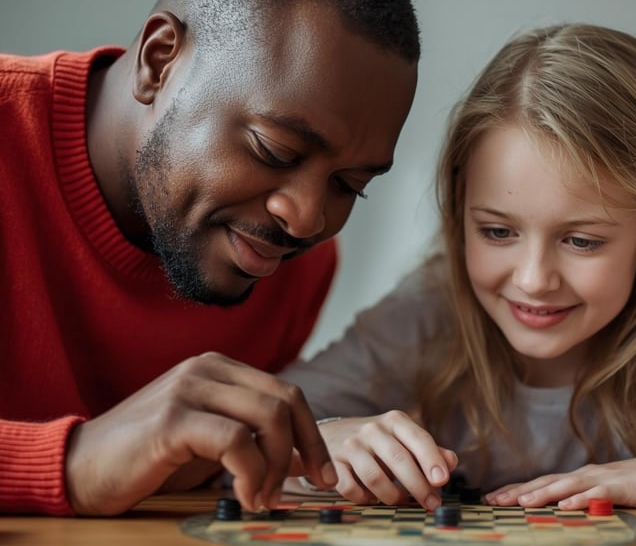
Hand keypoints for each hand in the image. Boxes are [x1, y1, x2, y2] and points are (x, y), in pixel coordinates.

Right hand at [64, 352, 336, 514]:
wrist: (80, 469)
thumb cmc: (149, 459)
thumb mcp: (209, 438)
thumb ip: (249, 433)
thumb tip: (302, 455)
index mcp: (220, 368)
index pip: (287, 394)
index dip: (313, 435)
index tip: (324, 474)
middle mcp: (207, 369)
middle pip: (286, 401)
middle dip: (305, 450)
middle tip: (300, 489)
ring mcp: (189, 388)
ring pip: (269, 417)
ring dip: (278, 466)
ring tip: (263, 497)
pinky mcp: (173, 418)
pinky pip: (237, 442)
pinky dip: (252, 474)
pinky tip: (244, 497)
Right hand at [312, 411, 457, 509]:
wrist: (332, 434)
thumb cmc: (378, 440)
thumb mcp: (403, 437)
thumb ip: (429, 450)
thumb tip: (451, 462)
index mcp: (395, 420)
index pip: (418, 438)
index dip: (431, 460)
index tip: (442, 480)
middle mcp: (372, 429)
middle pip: (399, 459)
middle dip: (418, 486)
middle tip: (432, 503)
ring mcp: (351, 445)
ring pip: (375, 478)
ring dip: (393, 495)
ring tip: (401, 500)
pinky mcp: (333, 463)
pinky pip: (352, 489)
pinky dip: (366, 498)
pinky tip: (372, 497)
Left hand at [484, 449, 635, 508]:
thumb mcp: (606, 493)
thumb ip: (584, 498)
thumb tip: (560, 508)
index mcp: (580, 478)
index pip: (542, 483)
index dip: (516, 490)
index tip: (492, 498)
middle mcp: (586, 475)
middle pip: (546, 482)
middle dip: (518, 491)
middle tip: (493, 500)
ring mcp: (602, 479)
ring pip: (566, 486)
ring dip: (542, 494)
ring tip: (521, 502)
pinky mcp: (621, 487)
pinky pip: (597, 494)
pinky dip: (579, 500)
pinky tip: (565, 506)